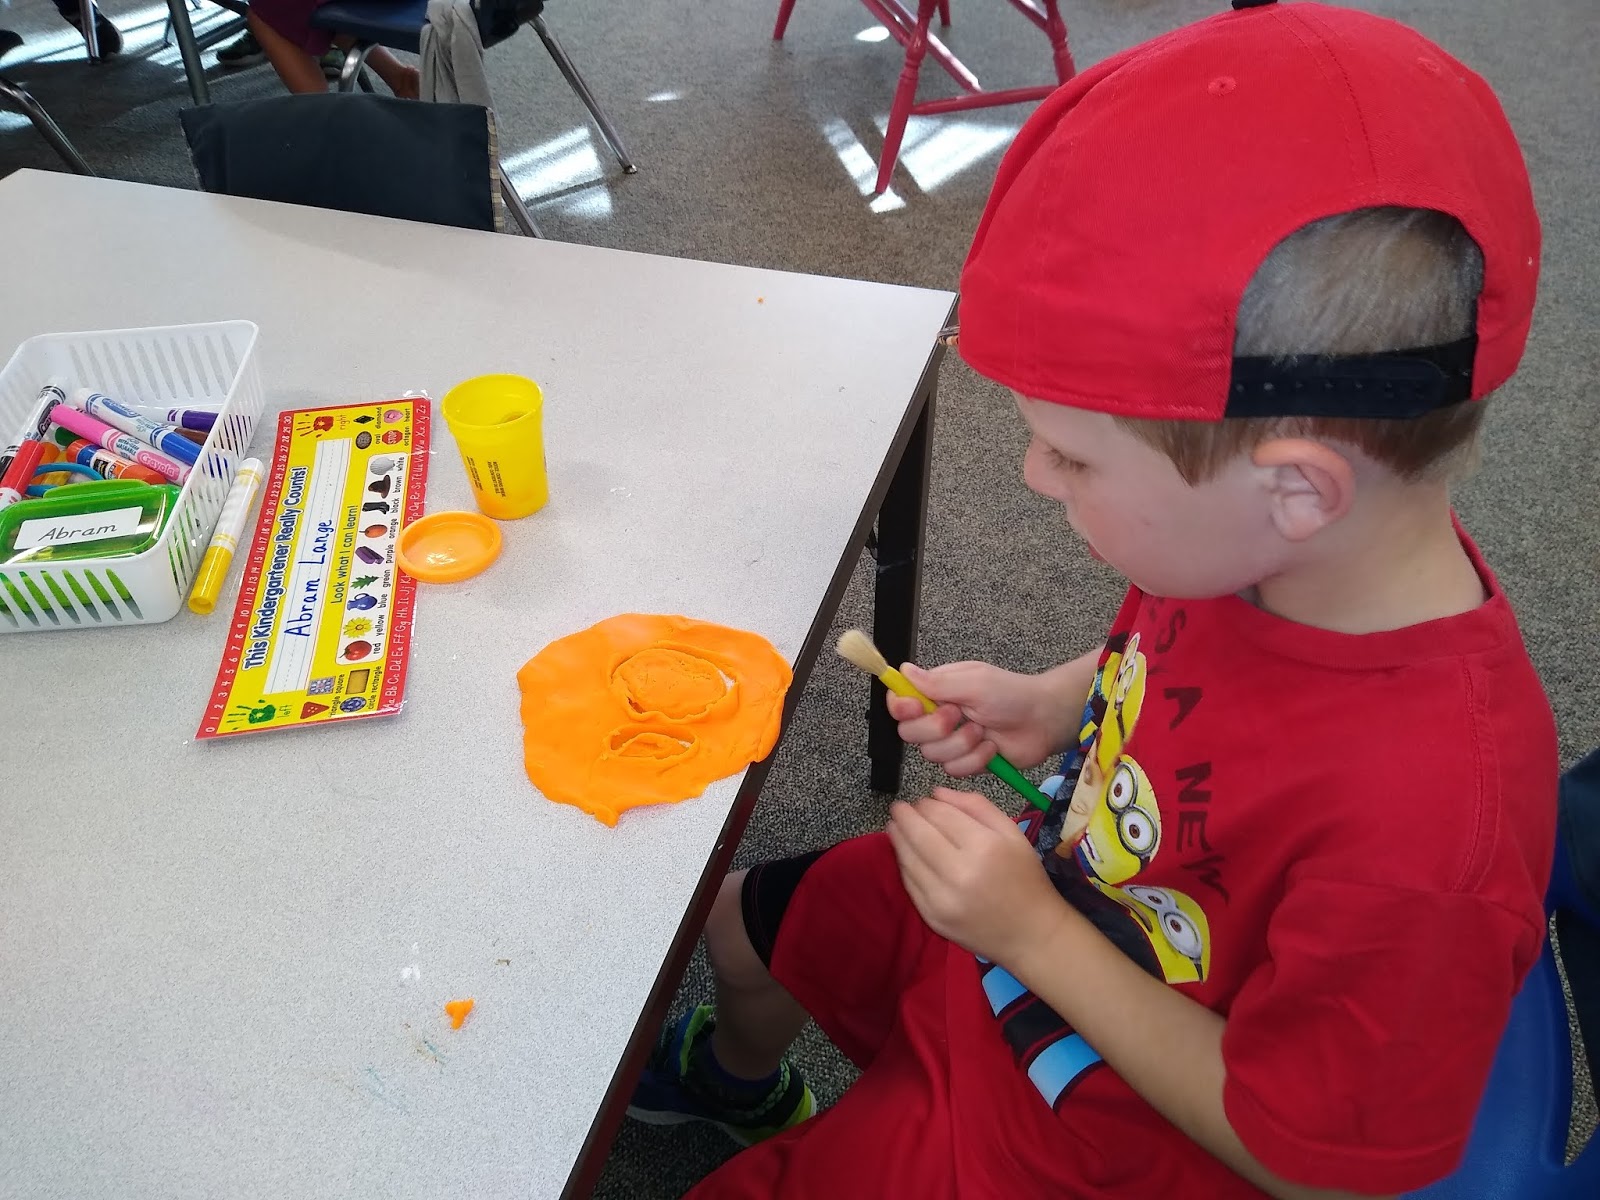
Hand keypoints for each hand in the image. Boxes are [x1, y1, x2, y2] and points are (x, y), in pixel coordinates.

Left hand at [886, 788, 1062, 963]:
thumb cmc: (1025, 879)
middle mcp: (960, 873)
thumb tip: (937, 793)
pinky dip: (904, 864)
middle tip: (899, 808)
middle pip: (919, 835)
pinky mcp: (932, 917)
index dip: (926, 804)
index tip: (921, 800)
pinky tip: (905, 853)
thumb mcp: (1012, 833)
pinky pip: (909, 884)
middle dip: (904, 816)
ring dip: (898, 838)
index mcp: (984, 847)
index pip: (941, 815)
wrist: (1030, 934)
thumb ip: (976, 806)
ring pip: (909, 859)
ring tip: (895, 826)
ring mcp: (942, 899)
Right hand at [887, 661, 1063, 773]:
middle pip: (909, 733)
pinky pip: (954, 770)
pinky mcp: (966, 762)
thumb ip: (937, 682)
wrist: (1043, 721)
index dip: (901, 708)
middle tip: (959, 715)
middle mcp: (939, 717)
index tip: (915, 707)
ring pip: (932, 755)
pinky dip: (975, 759)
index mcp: (937, 691)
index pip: (900, 702)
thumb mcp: (975, 682)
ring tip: (983, 731)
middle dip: (935, 729)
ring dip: (961, 744)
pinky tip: (991, 747)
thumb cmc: (1012, 694)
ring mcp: (952, 742)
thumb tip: (904, 670)